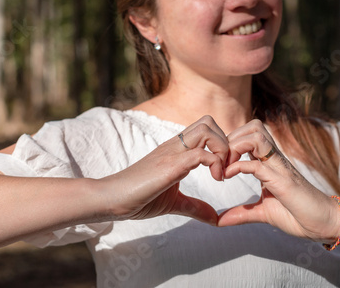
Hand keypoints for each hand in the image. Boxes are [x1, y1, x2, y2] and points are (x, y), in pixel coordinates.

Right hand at [103, 116, 227, 224]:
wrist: (112, 198)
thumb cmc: (138, 198)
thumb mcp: (173, 202)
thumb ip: (194, 206)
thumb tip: (215, 218)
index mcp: (176, 150)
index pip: (205, 129)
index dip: (221, 145)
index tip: (224, 170)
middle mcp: (175, 146)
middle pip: (208, 122)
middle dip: (226, 142)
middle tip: (227, 168)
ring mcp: (172, 153)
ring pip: (206, 129)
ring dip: (222, 149)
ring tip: (220, 174)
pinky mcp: (170, 166)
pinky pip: (200, 153)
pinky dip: (215, 164)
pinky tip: (215, 180)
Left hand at [218, 120, 339, 242]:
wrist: (324, 224)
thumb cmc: (297, 215)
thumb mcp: (262, 212)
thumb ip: (241, 213)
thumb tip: (219, 221)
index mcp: (269, 162)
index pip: (248, 134)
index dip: (230, 142)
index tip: (218, 162)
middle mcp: (274, 159)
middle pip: (253, 127)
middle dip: (231, 138)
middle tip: (220, 161)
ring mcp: (279, 167)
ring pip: (256, 135)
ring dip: (235, 147)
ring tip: (225, 166)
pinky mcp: (282, 180)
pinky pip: (257, 164)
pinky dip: (238, 166)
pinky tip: (228, 176)